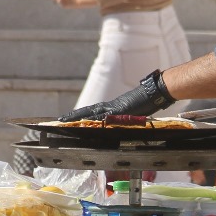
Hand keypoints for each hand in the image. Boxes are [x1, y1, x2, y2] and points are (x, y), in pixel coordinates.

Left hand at [57, 69, 174, 121]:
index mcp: (114, 107)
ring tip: (64, 121)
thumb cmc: (150, 100)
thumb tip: (127, 124)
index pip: (94, 111)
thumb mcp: (137, 112)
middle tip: (59, 120)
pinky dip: (92, 120)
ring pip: (91, 113)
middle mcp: (112, 106)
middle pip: (88, 111)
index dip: (81, 115)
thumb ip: (129, 118)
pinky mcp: (119, 110)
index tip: (70, 118)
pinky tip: (83, 123)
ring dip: (77, 117)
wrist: (157, 92)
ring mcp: (115, 108)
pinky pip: (102, 117)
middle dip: (73, 116)